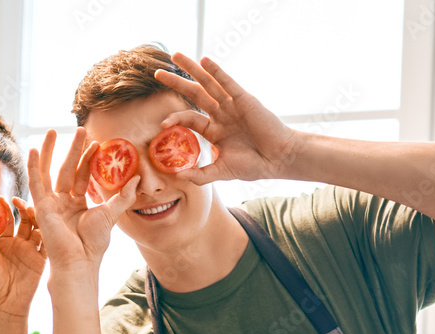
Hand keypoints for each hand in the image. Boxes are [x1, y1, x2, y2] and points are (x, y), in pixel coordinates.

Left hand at [0, 198, 46, 319]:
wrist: (7, 306)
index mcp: (5, 242)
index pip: (8, 220)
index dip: (6, 208)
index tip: (1, 198)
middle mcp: (19, 244)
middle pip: (25, 220)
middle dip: (24, 208)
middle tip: (18, 200)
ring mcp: (31, 251)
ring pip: (38, 229)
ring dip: (37, 218)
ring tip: (32, 210)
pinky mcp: (41, 260)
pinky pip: (46, 245)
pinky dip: (48, 234)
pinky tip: (46, 225)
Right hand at [27, 128, 137, 276]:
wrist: (80, 260)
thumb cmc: (94, 244)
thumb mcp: (111, 214)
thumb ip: (123, 196)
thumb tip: (138, 177)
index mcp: (77, 205)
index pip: (82, 176)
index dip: (89, 159)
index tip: (97, 142)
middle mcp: (62, 202)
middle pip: (67, 169)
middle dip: (73, 149)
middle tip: (81, 129)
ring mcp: (50, 204)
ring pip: (49, 171)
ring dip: (51, 151)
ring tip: (53, 130)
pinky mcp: (41, 207)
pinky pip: (36, 183)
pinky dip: (34, 166)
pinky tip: (34, 149)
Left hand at [155, 53, 300, 183]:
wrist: (278, 159)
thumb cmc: (253, 166)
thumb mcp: (222, 172)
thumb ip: (200, 175)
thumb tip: (178, 177)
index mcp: (214, 130)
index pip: (189, 118)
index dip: (175, 117)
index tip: (162, 123)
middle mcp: (221, 114)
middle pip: (194, 94)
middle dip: (176, 82)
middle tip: (157, 73)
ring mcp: (232, 105)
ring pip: (208, 84)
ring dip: (192, 69)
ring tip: (175, 55)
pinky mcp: (244, 100)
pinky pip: (227, 82)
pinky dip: (216, 71)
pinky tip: (204, 60)